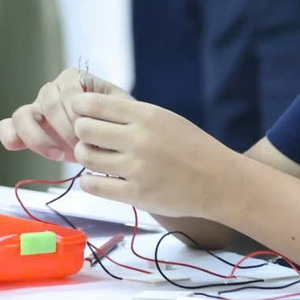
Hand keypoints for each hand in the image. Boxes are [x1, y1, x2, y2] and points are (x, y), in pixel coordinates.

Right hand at [0, 67, 129, 162]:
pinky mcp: (25, 127)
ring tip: (58, 155)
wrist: (110, 140)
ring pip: (22, 115)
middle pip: (46, 103)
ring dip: (38, 137)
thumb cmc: (117, 125)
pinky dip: (11, 137)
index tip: (90, 134)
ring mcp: (36, 108)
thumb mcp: (122, 113)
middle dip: (63, 129)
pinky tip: (22, 149)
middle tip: (81, 149)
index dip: (77, 113)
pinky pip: (7, 127)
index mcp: (74, 79)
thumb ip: (114, 111)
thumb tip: (100, 120)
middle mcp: (52, 89)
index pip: (68, 89)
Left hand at [68, 91, 233, 219]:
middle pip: (83, 130)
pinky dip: (89, 181)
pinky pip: (93, 185)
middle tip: (89, 139)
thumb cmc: (190, 147)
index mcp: (146, 115)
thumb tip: (87, 110)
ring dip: (85, 157)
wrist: (219, 181)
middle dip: (81, 133)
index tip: (80, 114)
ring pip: (86, 157)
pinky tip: (97, 179)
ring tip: (95, 158)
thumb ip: (129, 115)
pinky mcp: (136, 194)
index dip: (79, 108)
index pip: (92, 105)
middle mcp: (139, 139)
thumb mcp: (163, 118)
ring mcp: (137, 168)